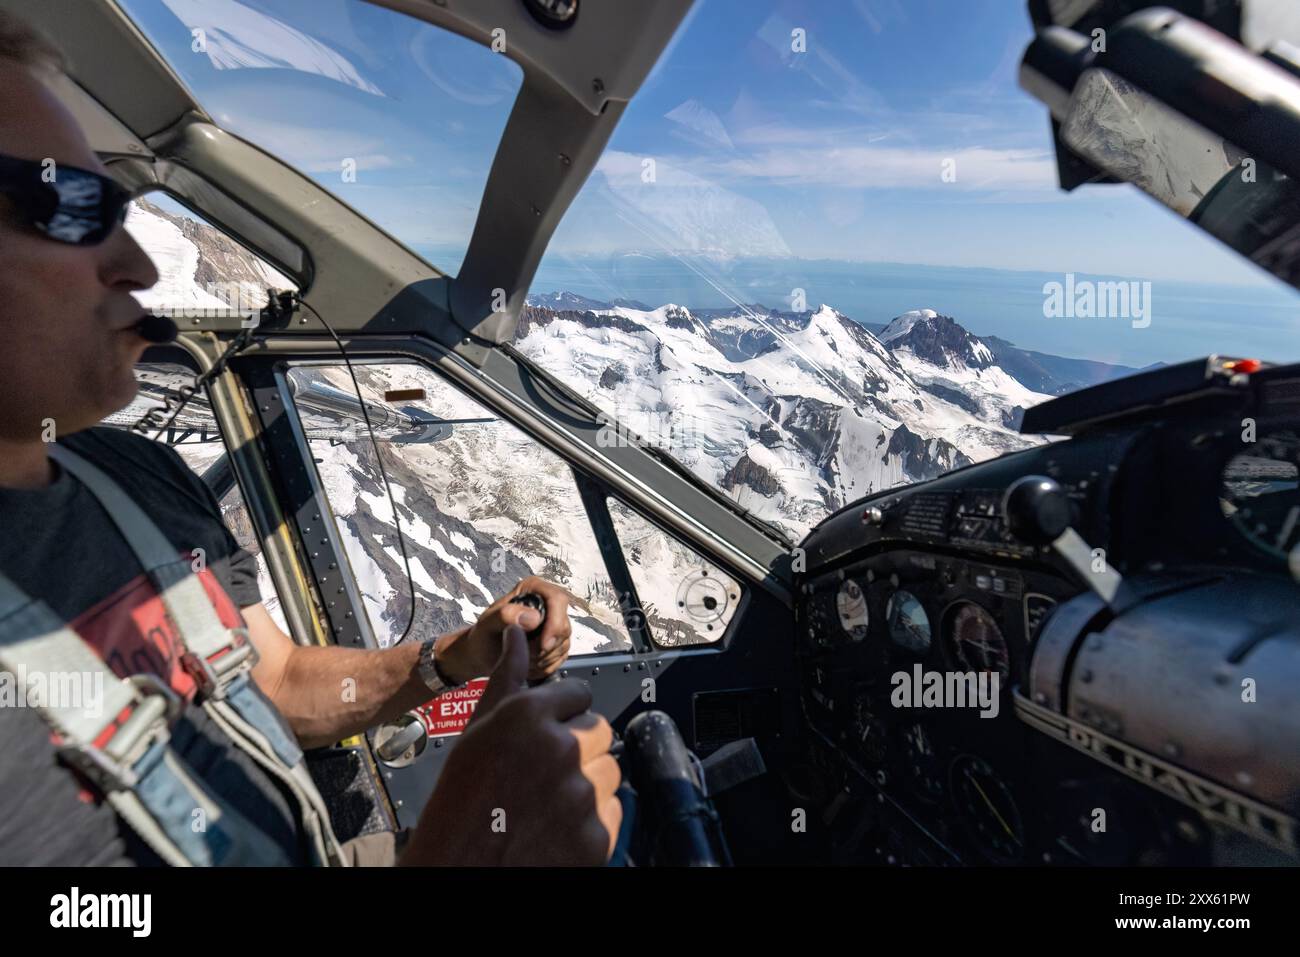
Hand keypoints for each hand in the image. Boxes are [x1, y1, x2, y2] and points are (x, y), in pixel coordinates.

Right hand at [400, 625, 621, 865]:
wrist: (457, 869)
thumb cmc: (460, 802)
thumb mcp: (478, 731)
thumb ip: (508, 679)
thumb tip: (518, 632)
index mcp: (528, 715)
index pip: (579, 692)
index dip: (561, 713)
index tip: (544, 734)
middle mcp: (561, 747)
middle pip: (599, 729)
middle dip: (578, 746)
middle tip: (542, 771)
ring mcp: (582, 793)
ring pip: (609, 770)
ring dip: (587, 782)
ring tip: (547, 801)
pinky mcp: (597, 834)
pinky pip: (612, 811)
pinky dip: (591, 821)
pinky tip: (556, 826)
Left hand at [436, 576, 573, 683]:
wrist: (483, 654)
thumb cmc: (483, 635)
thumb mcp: (487, 623)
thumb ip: (506, 615)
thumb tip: (533, 617)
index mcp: (534, 590)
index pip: (558, 600)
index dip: (555, 623)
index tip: (543, 644)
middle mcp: (547, 604)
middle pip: (563, 626)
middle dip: (545, 647)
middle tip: (524, 655)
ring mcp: (554, 624)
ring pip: (563, 644)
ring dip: (543, 658)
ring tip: (522, 659)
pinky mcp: (556, 643)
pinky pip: (561, 657)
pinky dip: (545, 666)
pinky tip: (528, 665)